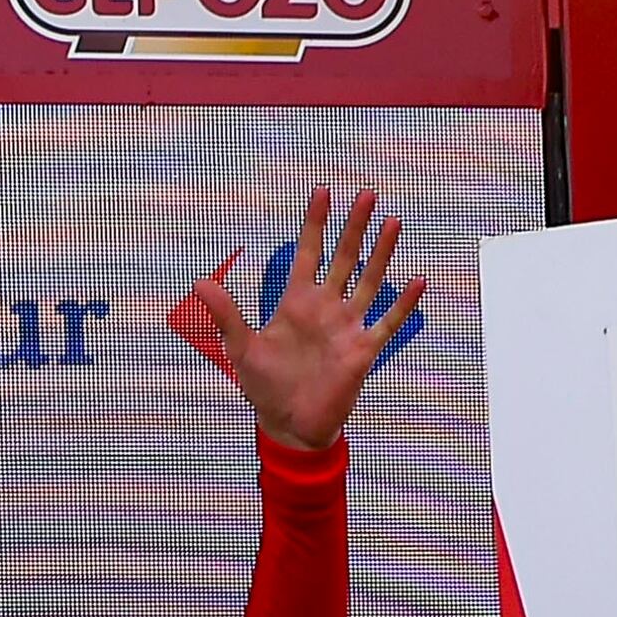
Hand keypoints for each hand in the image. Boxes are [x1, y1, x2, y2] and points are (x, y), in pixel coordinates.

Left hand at [182, 186, 424, 458]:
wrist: (289, 424)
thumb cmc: (265, 387)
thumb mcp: (241, 348)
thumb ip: (226, 315)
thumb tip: (199, 283)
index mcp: (296, 301)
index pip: (307, 252)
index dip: (314, 223)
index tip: (321, 191)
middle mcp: (325, 307)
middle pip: (344, 257)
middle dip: (354, 226)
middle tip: (366, 193)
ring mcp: (346, 326)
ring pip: (368, 280)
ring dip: (381, 253)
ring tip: (392, 222)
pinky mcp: (362, 350)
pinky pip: (387, 322)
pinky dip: (402, 304)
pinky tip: (417, 281)